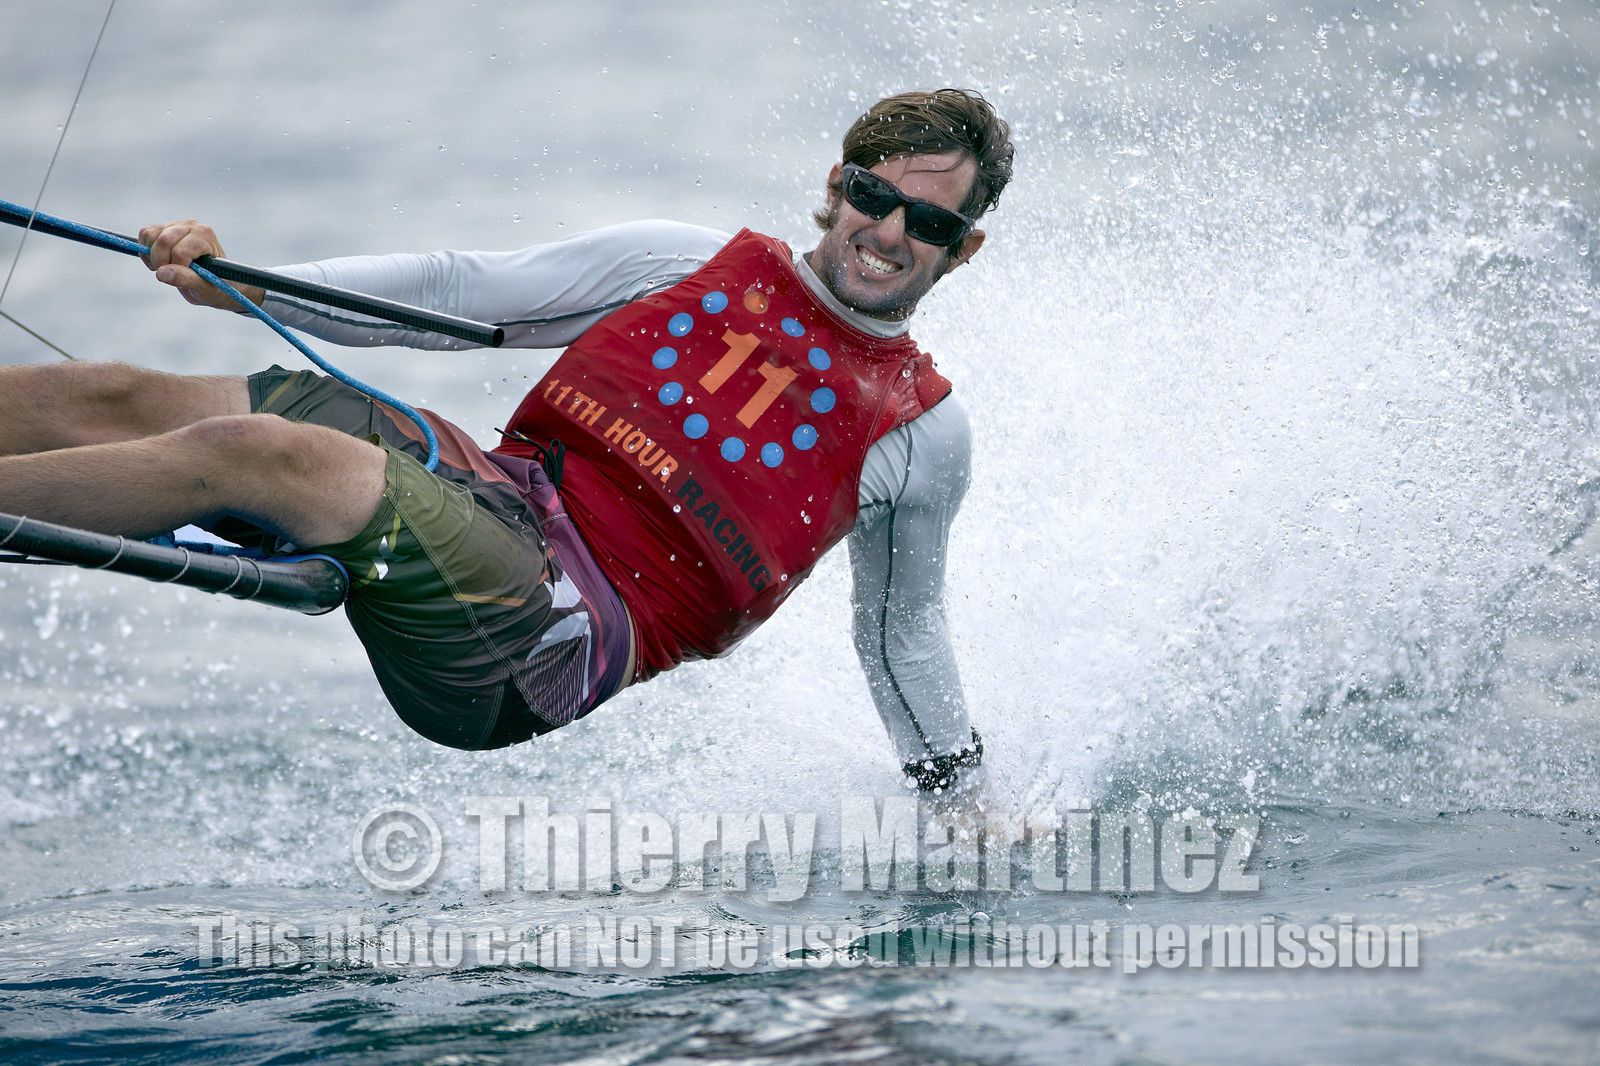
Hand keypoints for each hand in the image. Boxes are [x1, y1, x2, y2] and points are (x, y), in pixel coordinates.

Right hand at [137, 219, 264, 311]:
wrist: (214, 282)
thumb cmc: (214, 287)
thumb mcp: (204, 289)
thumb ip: (186, 279)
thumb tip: (162, 273)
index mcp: (205, 236)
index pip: (180, 252)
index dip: (175, 269)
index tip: (184, 279)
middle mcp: (192, 226)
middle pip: (163, 241)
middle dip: (161, 262)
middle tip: (171, 274)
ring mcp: (177, 225)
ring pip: (150, 235)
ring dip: (151, 255)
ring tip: (166, 267)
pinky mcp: (165, 228)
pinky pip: (145, 233)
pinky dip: (145, 250)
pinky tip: (159, 261)